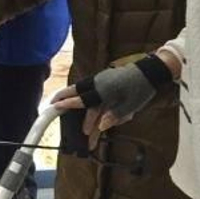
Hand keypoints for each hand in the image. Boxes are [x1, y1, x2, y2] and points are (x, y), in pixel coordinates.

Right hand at [48, 53, 174, 145]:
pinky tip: (78, 97)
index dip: (71, 108)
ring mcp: (100, 81)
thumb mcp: (131, 106)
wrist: (148, 72)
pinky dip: (83, 94)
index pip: (84, 102)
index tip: (60, 111)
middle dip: (64, 98)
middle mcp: (99, 85)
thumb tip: (102, 126)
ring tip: (56, 99)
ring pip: (82, 90)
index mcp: (105, 92)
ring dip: (69, 95)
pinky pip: (92, 89)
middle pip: (77, 92)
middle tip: (51, 104)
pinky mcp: (103, 79)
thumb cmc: (140, 90)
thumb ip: (115, 117)